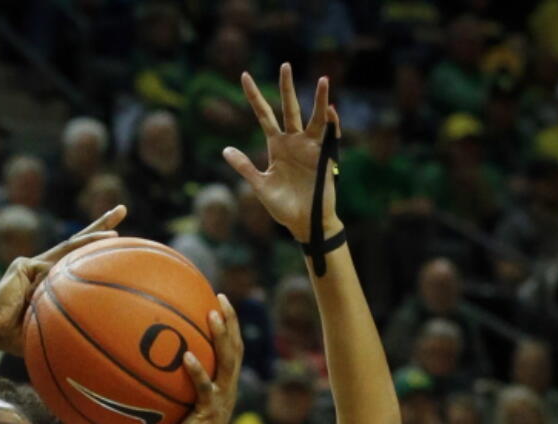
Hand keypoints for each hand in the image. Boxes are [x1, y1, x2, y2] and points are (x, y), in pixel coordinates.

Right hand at [0, 205, 125, 354]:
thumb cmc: (17, 337)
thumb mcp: (50, 328)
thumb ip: (67, 321)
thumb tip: (97, 328)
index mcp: (49, 280)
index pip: (77, 260)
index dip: (95, 249)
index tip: (119, 239)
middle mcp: (42, 267)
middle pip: (76, 242)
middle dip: (100, 225)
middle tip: (122, 209)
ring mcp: (32, 264)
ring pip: (68, 248)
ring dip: (92, 238)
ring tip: (116, 233)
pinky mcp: (23, 265)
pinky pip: (46, 271)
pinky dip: (51, 282)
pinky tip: (42, 297)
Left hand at [164, 295, 243, 423]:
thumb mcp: (177, 406)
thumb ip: (171, 386)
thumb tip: (145, 367)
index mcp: (223, 386)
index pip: (231, 349)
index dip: (229, 325)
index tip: (220, 301)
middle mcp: (227, 389)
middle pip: (235, 348)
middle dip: (231, 321)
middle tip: (222, 297)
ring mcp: (221, 400)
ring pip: (227, 362)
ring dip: (221, 337)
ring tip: (212, 315)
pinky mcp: (209, 412)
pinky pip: (204, 388)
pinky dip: (197, 372)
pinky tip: (187, 357)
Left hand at [223, 66, 339, 245]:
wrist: (303, 224)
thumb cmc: (282, 207)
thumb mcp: (260, 186)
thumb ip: (245, 167)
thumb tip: (225, 150)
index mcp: (276, 146)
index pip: (264, 114)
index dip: (255, 96)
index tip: (244, 76)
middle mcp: (293, 142)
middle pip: (290, 109)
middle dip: (287, 88)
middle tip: (284, 65)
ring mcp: (310, 148)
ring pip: (315, 118)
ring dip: (320, 100)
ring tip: (324, 80)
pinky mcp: (325, 158)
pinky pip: (330, 136)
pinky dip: (332, 124)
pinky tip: (331, 111)